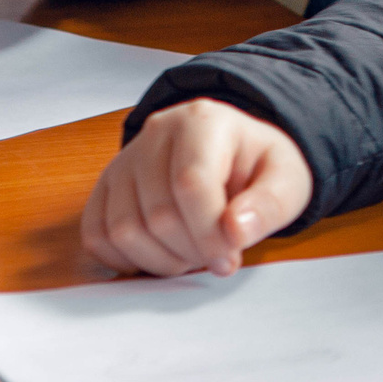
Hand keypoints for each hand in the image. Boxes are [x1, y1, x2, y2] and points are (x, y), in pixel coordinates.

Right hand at [81, 99, 313, 276]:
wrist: (231, 154)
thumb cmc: (257, 168)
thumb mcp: (286, 180)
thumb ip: (269, 206)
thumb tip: (235, 231)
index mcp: (202, 121)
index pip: (191, 184)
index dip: (209, 234)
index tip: (229, 258)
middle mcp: (155, 132)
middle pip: (157, 213)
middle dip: (191, 251)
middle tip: (215, 257)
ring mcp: (124, 160)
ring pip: (122, 229)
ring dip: (160, 260)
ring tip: (191, 254)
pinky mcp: (106, 187)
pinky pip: (96, 235)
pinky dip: (125, 260)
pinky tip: (160, 255)